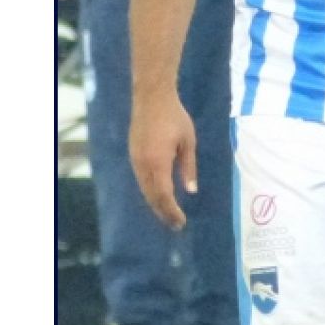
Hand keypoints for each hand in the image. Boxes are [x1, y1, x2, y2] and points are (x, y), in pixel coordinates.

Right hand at [129, 91, 195, 230]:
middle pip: (151, 196)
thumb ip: (188, 167)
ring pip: (144, 189)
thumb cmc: (175, 118)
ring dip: (155, 203)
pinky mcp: (133, 155)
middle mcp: (142, 165)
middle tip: (176, 225)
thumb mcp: (188, 142)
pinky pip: (141, 179)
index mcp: (158, 162)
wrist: (151, 98)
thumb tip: (191, 190)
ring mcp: (135, 160)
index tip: (180, 222)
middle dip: (163, 212)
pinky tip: (158, 196)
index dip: (171, 211)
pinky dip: (150, 191)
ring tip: (168, 214)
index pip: (163, 195)